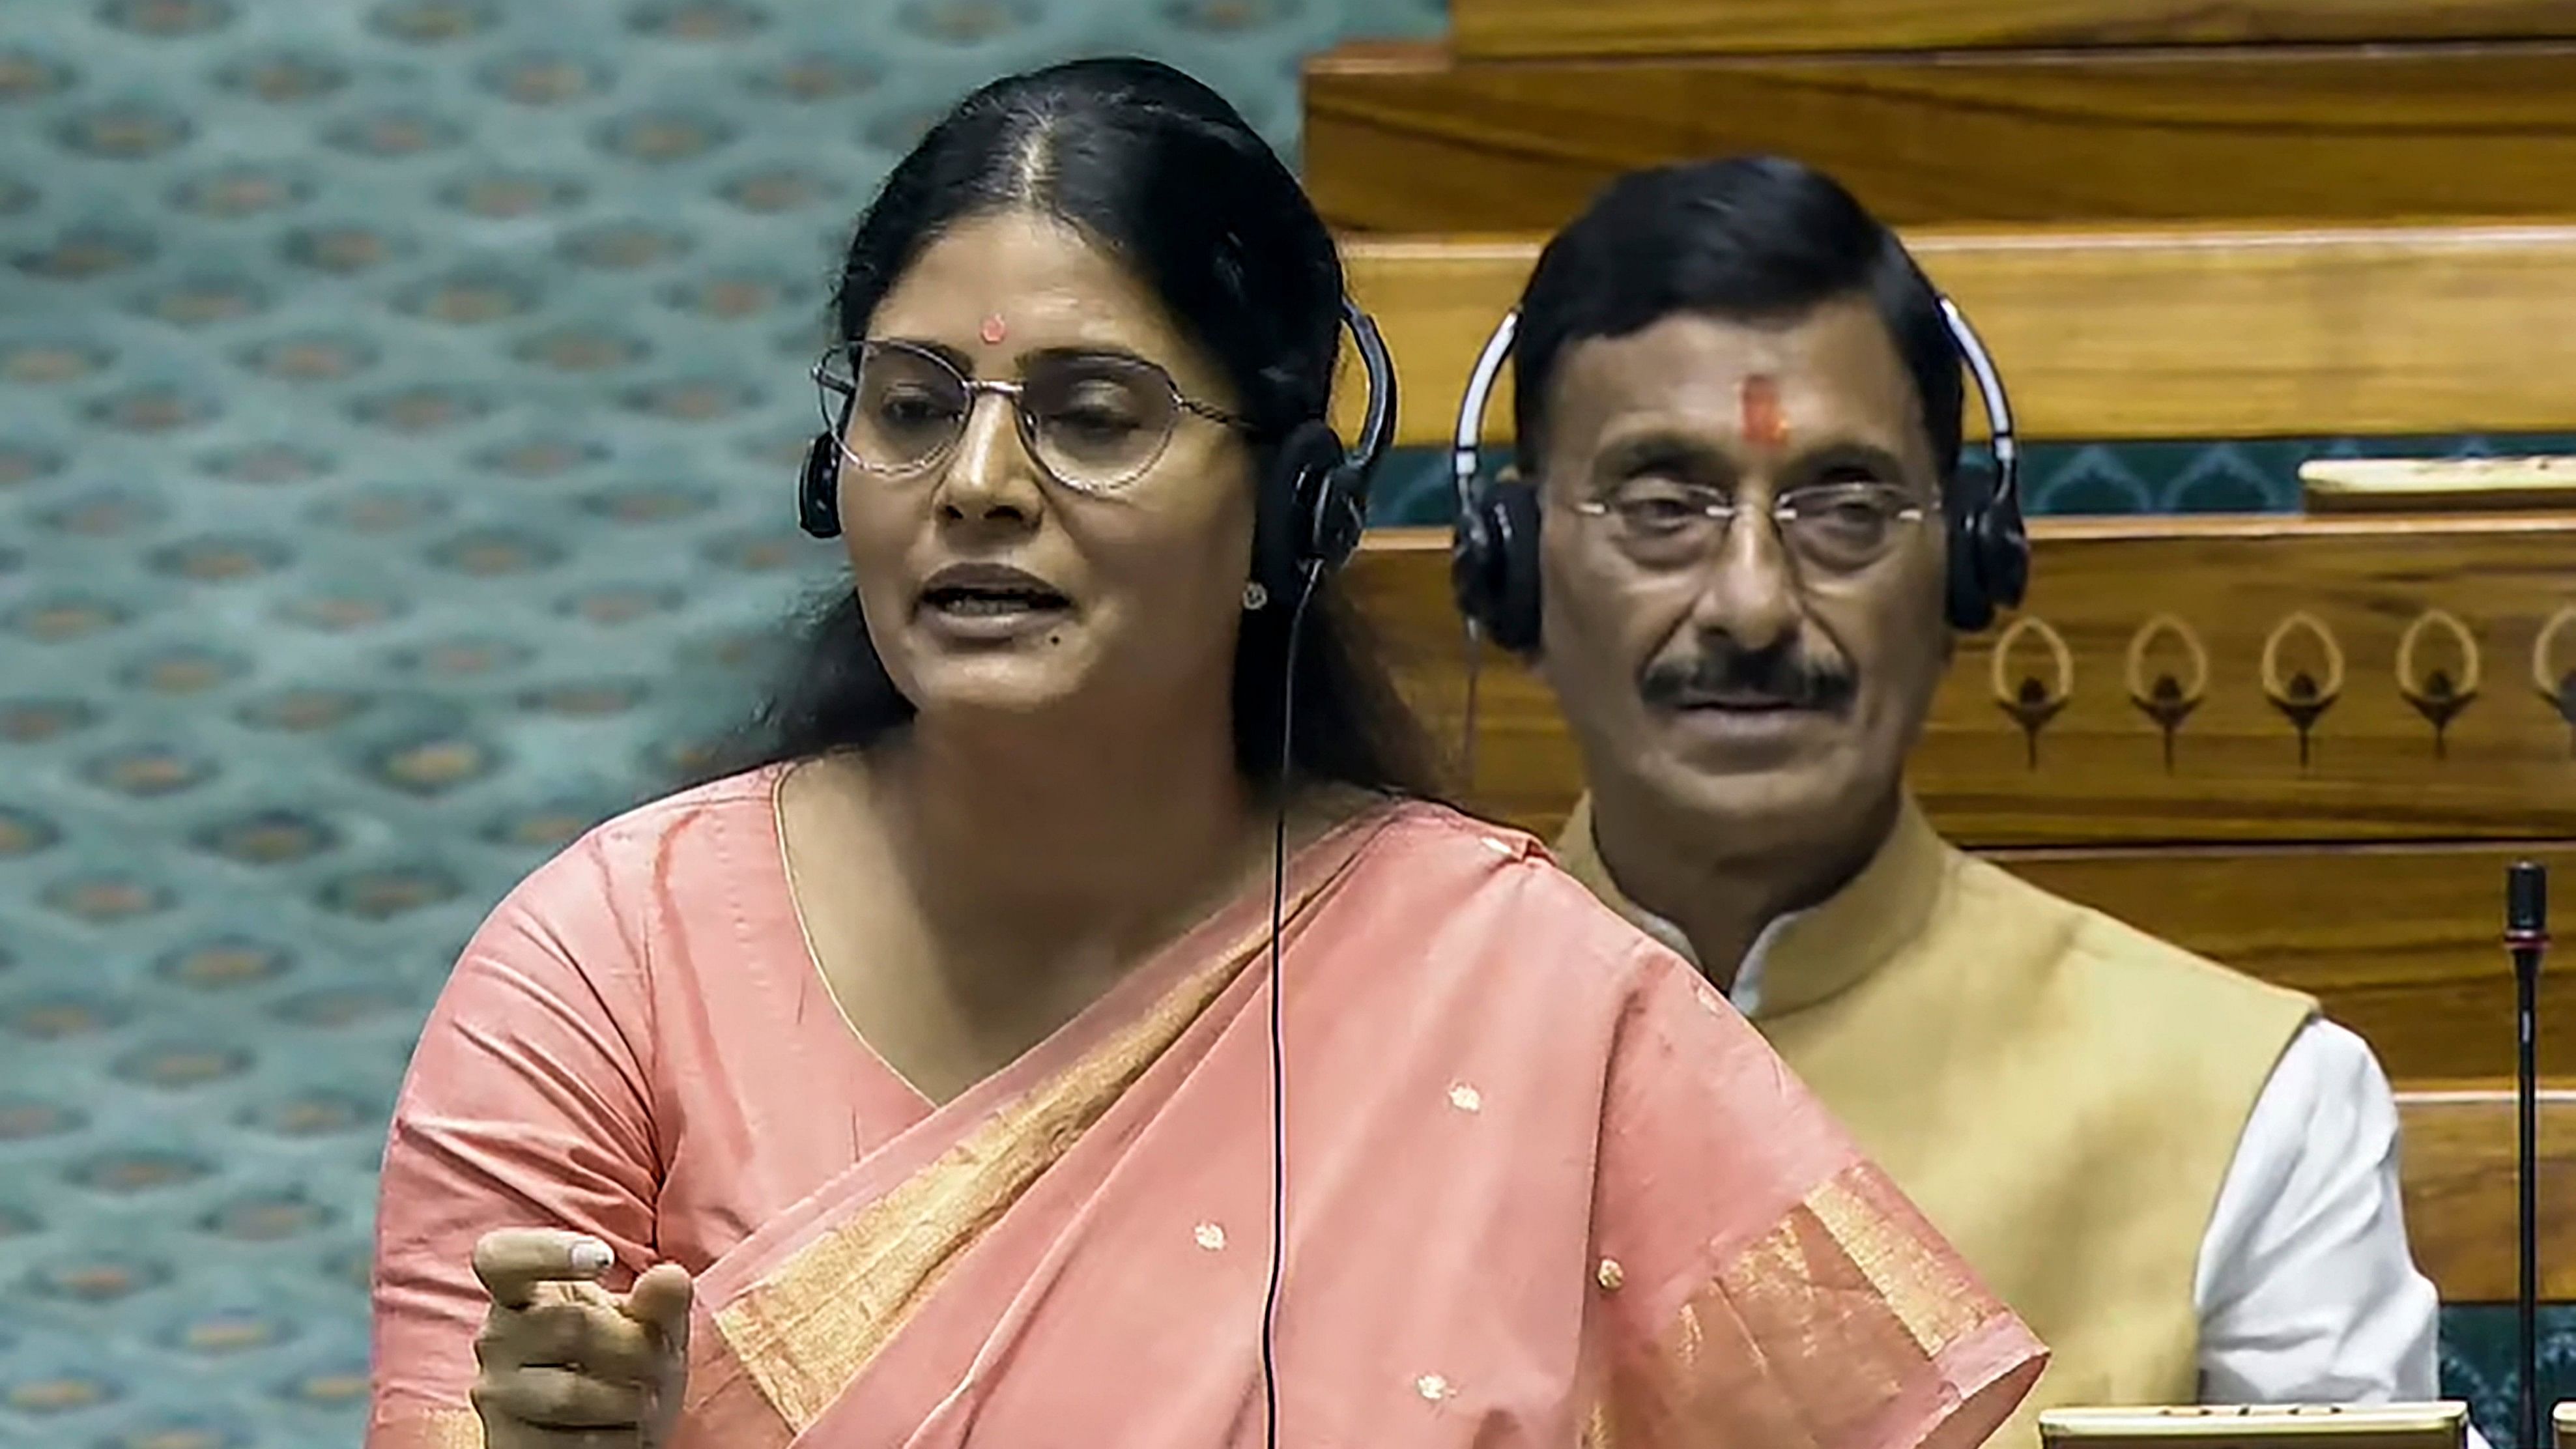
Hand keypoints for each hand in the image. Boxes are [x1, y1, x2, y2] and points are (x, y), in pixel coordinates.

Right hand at [470, 1228, 692, 1447]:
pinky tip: (623, 1431)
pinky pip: (567, 1447)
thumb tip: (670, 1276)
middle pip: (570, 1328)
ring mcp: (496, 1395)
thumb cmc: (627, 1359)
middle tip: (661, 1359)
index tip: (604, 1259)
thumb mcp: (654, 1324)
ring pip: (569, 1396)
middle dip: (636, 1346)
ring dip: (628, 1401)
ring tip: (645, 1400)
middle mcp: (498, 1338)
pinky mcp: (506, 1444)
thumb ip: (662, 1300)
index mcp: (523, 1292)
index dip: (545, 1251)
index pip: (502, 1257)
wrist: (615, 1428)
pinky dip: (615, 1441)